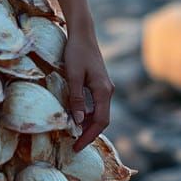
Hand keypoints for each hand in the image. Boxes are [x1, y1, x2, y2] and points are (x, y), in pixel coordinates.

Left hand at [63, 32, 113, 152]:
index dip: (88, 136)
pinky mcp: (99, 83)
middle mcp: (108, 91)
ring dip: (87, 124)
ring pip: (98, 112)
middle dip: (88, 134)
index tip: (76, 147)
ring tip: (72, 134)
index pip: (100, 121)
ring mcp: (105, 87)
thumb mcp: (73, 75)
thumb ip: (75, 98)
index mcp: (103, 91)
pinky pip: (95, 104)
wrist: (82, 33)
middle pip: (101, 119)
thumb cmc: (76, 52)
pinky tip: (75, 116)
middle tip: (73, 145)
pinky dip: (86, 114)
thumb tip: (76, 121)